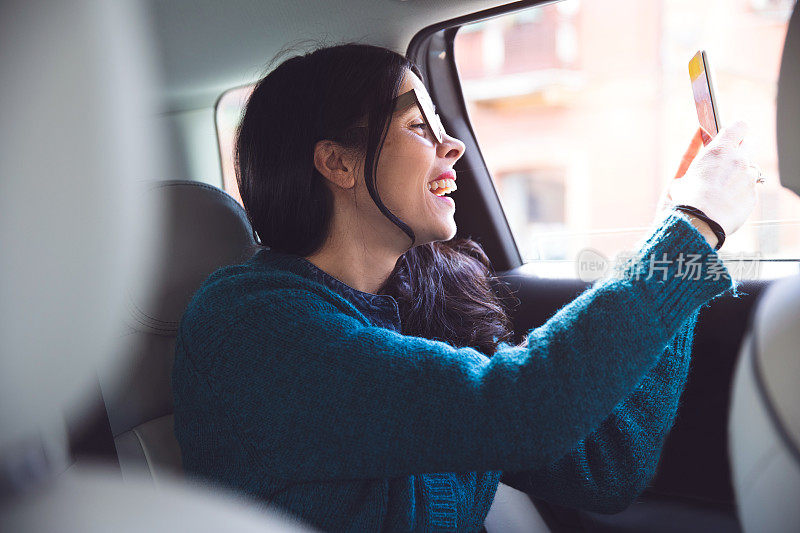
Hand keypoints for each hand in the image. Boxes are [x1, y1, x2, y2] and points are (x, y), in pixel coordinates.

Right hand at [661, 120, 758, 235]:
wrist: (699, 223)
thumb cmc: (685, 199)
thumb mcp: (682, 175)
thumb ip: (695, 161)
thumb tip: (697, 153)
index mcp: (720, 150)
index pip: (739, 126)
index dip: (735, 130)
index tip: (729, 135)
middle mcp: (739, 160)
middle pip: (750, 144)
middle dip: (740, 150)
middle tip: (726, 161)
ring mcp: (749, 178)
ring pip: (750, 169)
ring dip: (740, 174)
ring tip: (722, 190)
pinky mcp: (753, 196)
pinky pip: (749, 190)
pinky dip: (740, 194)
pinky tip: (726, 203)